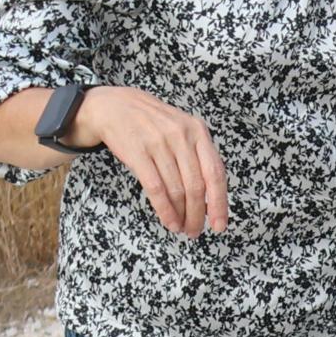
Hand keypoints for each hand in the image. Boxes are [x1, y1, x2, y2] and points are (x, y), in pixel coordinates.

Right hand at [82, 85, 227, 237]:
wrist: (115, 106)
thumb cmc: (152, 123)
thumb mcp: (182, 130)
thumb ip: (198, 157)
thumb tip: (212, 198)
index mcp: (198, 131)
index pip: (216, 173)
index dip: (220, 203)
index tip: (219, 224)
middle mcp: (182, 136)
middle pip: (197, 186)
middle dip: (198, 214)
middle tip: (196, 231)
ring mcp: (160, 144)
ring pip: (177, 190)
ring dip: (181, 215)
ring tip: (182, 228)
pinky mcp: (138, 153)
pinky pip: (156, 188)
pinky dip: (164, 210)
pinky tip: (169, 220)